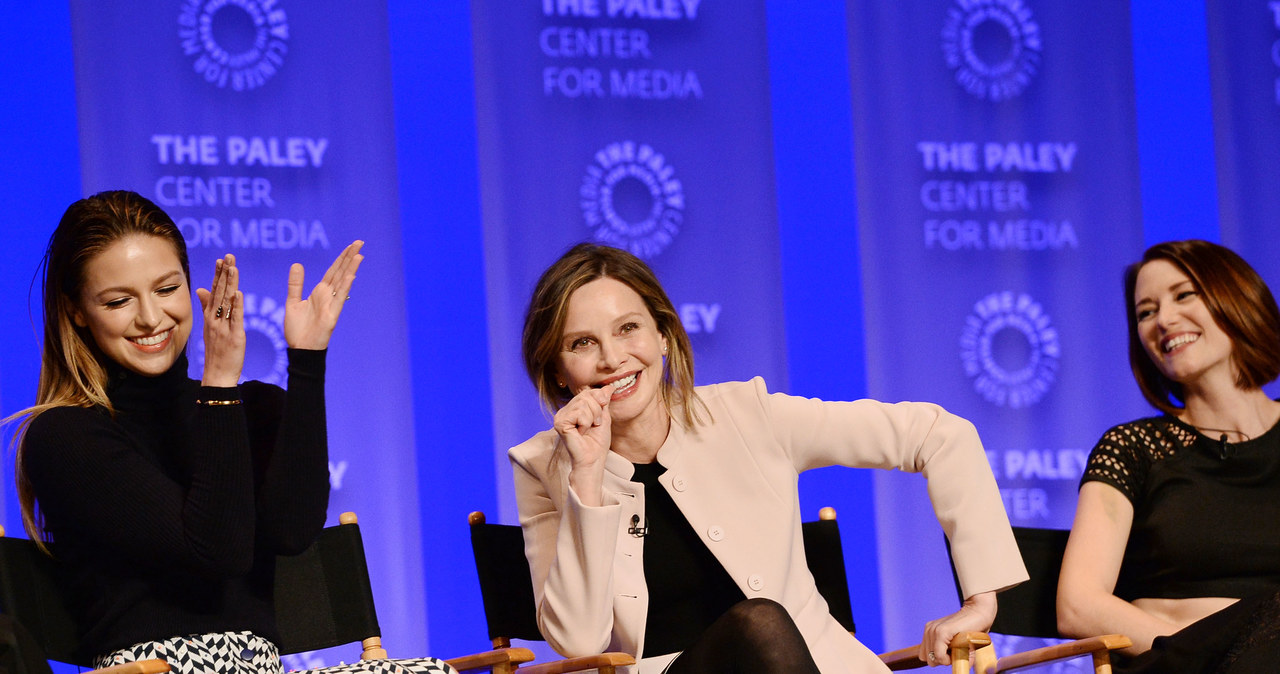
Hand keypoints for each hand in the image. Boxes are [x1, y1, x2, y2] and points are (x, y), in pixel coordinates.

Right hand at [195, 254, 245, 386]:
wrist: (217, 374)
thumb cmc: (216, 351)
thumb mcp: (209, 327)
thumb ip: (206, 307)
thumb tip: (201, 289)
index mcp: (211, 317)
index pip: (214, 291)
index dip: (218, 275)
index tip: (221, 259)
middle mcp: (215, 319)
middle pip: (219, 292)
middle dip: (224, 274)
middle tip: (228, 256)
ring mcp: (223, 327)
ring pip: (227, 302)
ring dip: (230, 284)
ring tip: (233, 268)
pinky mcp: (234, 336)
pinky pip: (235, 319)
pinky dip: (236, 306)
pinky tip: (238, 293)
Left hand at [284, 240, 363, 349]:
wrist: (300, 349)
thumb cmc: (297, 329)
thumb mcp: (292, 302)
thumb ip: (296, 284)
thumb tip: (297, 264)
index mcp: (320, 292)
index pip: (333, 270)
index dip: (342, 257)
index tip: (351, 245)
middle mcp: (328, 296)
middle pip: (341, 272)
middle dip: (349, 257)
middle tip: (360, 242)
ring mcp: (332, 305)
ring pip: (343, 282)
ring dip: (351, 268)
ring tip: (359, 254)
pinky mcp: (332, 315)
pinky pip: (339, 299)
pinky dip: (345, 287)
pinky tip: (351, 275)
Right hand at [554, 386, 613, 505]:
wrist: (593, 459)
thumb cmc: (597, 442)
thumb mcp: (604, 417)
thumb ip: (603, 401)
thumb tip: (609, 386)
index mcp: (573, 408)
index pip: (588, 391)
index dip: (599, 400)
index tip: (599, 418)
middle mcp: (565, 410)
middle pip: (586, 395)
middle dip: (596, 411)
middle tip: (594, 425)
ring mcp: (560, 416)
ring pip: (583, 403)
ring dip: (592, 418)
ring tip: (587, 430)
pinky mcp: (560, 422)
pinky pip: (580, 413)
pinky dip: (585, 423)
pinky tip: (581, 433)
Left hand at [919, 590, 995, 666]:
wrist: (979, 613)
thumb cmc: (970, 630)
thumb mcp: (955, 644)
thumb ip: (948, 654)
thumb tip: (950, 667)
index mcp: (930, 632)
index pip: (925, 655)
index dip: (939, 659)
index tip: (951, 652)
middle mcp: (929, 630)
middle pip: (928, 659)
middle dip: (942, 660)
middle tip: (955, 651)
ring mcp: (933, 630)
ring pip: (933, 659)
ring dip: (946, 659)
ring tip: (957, 647)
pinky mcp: (941, 632)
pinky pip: (939, 655)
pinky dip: (948, 658)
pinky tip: (957, 649)